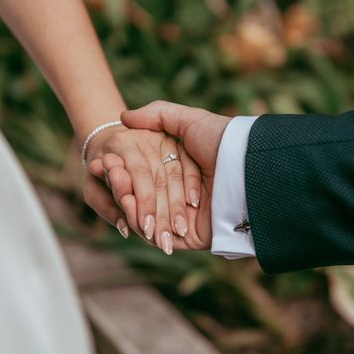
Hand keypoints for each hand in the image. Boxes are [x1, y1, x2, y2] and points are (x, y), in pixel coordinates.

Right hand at [101, 101, 230, 250]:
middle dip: (126, 193)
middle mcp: (185, 194)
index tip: (105, 164)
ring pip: (152, 219)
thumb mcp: (190, 120)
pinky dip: (148, 231)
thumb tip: (124, 116)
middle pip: (147, 198)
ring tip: (119, 201)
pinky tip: (134, 220)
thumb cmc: (223, 142)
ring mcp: (189, 217)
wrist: (249, 169)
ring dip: (134, 212)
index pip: (148, 174)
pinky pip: (166, 238)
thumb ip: (158, 115)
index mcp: (184, 170)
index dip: (126, 171)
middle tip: (106, 183)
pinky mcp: (195, 237)